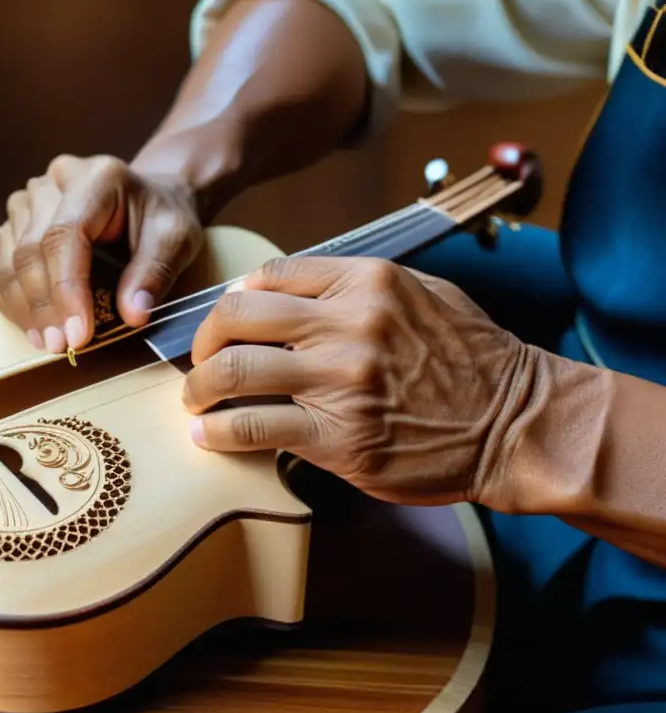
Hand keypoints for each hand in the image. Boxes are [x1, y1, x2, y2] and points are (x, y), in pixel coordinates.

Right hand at [0, 154, 203, 352]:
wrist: (146, 198)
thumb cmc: (160, 218)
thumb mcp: (176, 240)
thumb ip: (155, 273)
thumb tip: (132, 315)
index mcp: (96, 178)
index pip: (65, 234)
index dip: (66, 288)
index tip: (78, 334)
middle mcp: (54, 182)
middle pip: (31, 248)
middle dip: (43, 305)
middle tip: (60, 347)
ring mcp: (28, 199)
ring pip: (8, 256)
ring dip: (23, 306)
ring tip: (46, 342)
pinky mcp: (15, 220)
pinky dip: (7, 296)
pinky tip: (29, 324)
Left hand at [182, 256, 541, 505]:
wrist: (518, 423)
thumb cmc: (474, 359)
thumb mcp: (424, 293)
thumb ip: (357, 285)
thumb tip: (289, 291)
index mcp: (367, 281)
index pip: (271, 275)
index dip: (234, 297)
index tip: (225, 320)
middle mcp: (349, 323)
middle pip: (238, 315)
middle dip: (203, 338)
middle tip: (199, 359)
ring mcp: (341, 381)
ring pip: (235, 370)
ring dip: (199, 387)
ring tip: (194, 400)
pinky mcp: (339, 437)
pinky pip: (255, 427)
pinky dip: (220, 431)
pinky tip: (210, 436)